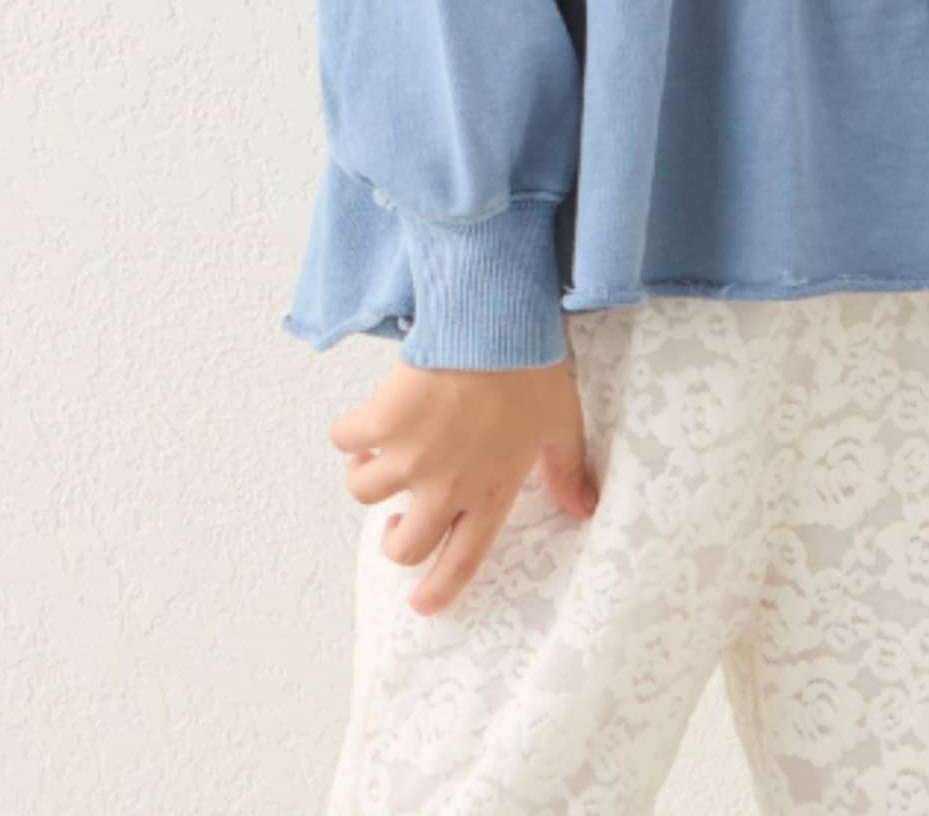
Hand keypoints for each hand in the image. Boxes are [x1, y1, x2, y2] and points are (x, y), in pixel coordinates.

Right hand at [328, 355, 597, 615]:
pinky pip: (344, 440)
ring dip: (366, 479)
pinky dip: (349, 433)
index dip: (440, 589)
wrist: (493, 324)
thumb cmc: (531, 372)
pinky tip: (367, 420)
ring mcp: (408, 457)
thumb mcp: (561, 426)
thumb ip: (567, 472)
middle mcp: (445, 486)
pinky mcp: (380, 422)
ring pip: (365, 494)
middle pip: (403, 546)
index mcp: (490, 492)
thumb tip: (584, 509)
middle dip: (395, 541)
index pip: (463, 559)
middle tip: (398, 520)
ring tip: (378, 457)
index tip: (421, 605)